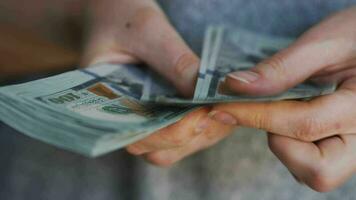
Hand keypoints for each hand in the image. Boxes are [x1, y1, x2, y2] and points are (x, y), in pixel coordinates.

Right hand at [82, 0, 233, 165]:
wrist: (111, 12)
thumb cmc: (118, 16)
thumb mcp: (145, 30)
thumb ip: (172, 60)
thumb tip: (204, 92)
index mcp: (105, 105)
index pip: (138, 138)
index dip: (171, 133)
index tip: (200, 116)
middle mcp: (126, 120)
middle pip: (161, 150)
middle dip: (192, 135)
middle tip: (218, 109)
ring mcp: (146, 117)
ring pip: (177, 144)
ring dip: (204, 130)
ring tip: (224, 105)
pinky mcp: (164, 109)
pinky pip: (187, 128)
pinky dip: (207, 119)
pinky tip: (219, 100)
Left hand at [209, 6, 355, 191]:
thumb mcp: (325, 43)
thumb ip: (282, 68)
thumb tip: (235, 87)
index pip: (303, 124)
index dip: (255, 116)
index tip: (221, 107)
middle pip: (318, 171)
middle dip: (282, 143)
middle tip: (270, 110)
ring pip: (315, 172)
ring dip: (286, 144)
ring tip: (282, 108)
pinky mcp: (344, 145)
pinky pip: (313, 161)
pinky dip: (293, 143)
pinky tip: (291, 114)